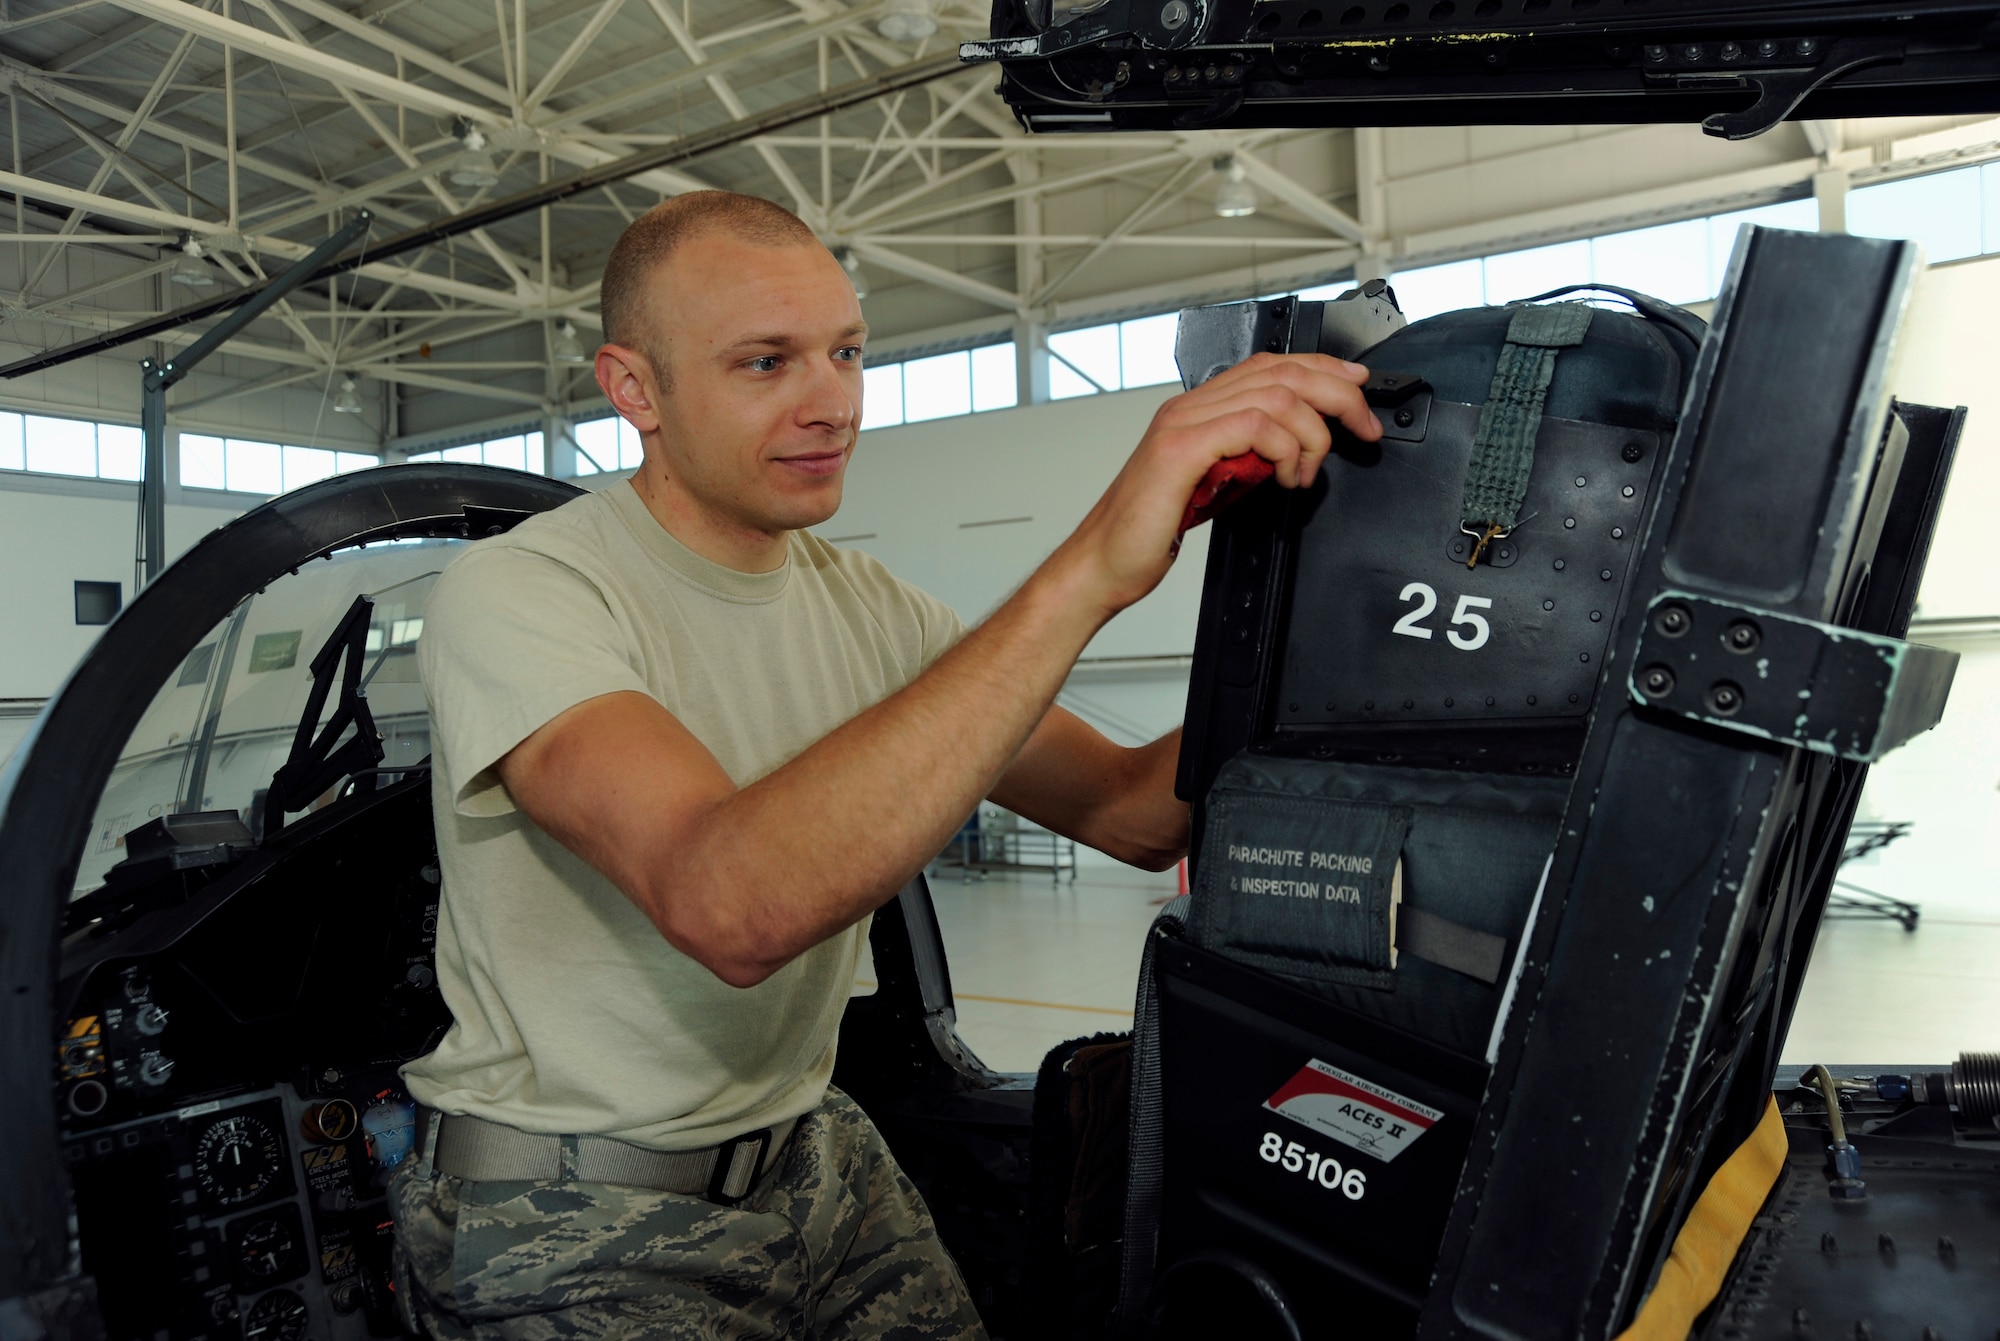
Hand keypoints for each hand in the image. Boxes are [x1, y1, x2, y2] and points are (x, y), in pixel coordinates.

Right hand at [1049, 352, 1379, 615]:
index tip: (1357, 389)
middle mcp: (1189, 406)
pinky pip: (1254, 426)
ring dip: (1313, 434)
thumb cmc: (1149, 530)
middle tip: (1362, 428)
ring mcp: (1183, 423)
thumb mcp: (1214, 485)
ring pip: (1276, 396)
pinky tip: (1287, 478)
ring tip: (1310, 472)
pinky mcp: (1181, 449)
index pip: (1270, 365)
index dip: (1322, 370)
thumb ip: (1248, 458)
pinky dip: (1286, 450)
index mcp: (1196, 409)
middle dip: (1337, 396)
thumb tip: (1295, 450)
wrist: (1103, 561)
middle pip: (1282, 372)